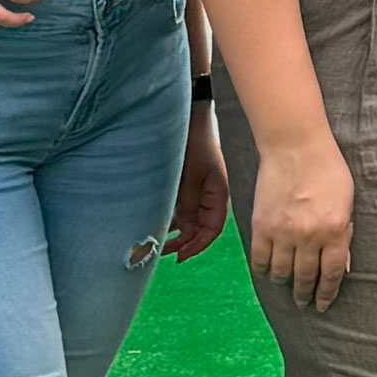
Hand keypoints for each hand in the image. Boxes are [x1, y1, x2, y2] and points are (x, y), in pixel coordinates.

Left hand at [165, 113, 230, 260]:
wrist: (188, 121)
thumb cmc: (194, 145)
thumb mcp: (190, 177)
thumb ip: (188, 204)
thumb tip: (183, 230)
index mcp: (218, 196)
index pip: (213, 229)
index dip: (198, 245)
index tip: (180, 256)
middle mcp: (210, 198)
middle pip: (200, 229)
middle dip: (184, 243)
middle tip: (163, 252)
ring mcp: (198, 193)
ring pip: (189, 222)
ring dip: (176, 233)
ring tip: (158, 243)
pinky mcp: (187, 188)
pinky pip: (181, 211)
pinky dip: (172, 220)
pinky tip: (159, 225)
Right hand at [245, 126, 355, 315]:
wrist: (295, 146)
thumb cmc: (328, 169)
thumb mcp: (347, 202)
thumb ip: (345, 235)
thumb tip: (343, 266)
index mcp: (335, 231)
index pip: (332, 275)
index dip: (326, 294)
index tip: (323, 305)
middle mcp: (309, 237)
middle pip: (306, 278)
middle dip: (305, 295)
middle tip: (303, 304)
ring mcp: (283, 232)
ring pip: (281, 272)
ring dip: (284, 284)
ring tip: (286, 288)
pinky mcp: (261, 225)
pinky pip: (260, 258)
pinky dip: (263, 270)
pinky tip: (267, 273)